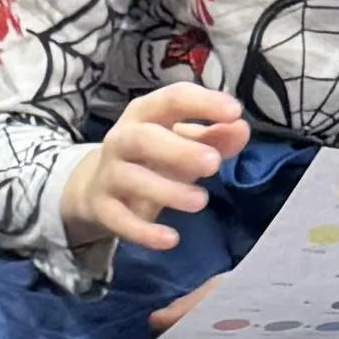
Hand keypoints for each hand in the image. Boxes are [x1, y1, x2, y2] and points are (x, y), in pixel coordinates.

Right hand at [59, 80, 242, 263]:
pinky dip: (143, 231)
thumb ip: (214, 136)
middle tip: (214, 163)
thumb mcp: (183, 142)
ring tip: (200, 201)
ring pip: (131, 178)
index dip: (202, 103)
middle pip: (143, 138)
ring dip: (166, 190)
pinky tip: (170, 239)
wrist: (97, 187)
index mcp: (145, 114)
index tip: (234, 112)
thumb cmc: (152, 157)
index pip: (172, 99)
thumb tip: (241, 128)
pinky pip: (119, 219)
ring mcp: (109, 173)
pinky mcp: (103, 207)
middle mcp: (122, 139)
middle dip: (178, 150)